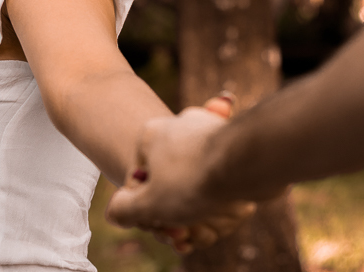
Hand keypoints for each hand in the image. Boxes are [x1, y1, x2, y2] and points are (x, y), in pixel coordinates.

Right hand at [106, 95, 255, 252]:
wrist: (248, 162)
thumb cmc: (192, 179)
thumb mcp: (148, 204)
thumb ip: (124, 210)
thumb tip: (115, 213)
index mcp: (150, 136)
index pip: (138, 180)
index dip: (145, 210)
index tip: (158, 225)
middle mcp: (177, 130)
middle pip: (167, 182)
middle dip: (174, 214)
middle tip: (183, 233)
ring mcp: (205, 136)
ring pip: (194, 182)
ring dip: (196, 211)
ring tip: (205, 228)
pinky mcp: (230, 146)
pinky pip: (216, 176)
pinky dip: (217, 197)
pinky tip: (221, 213)